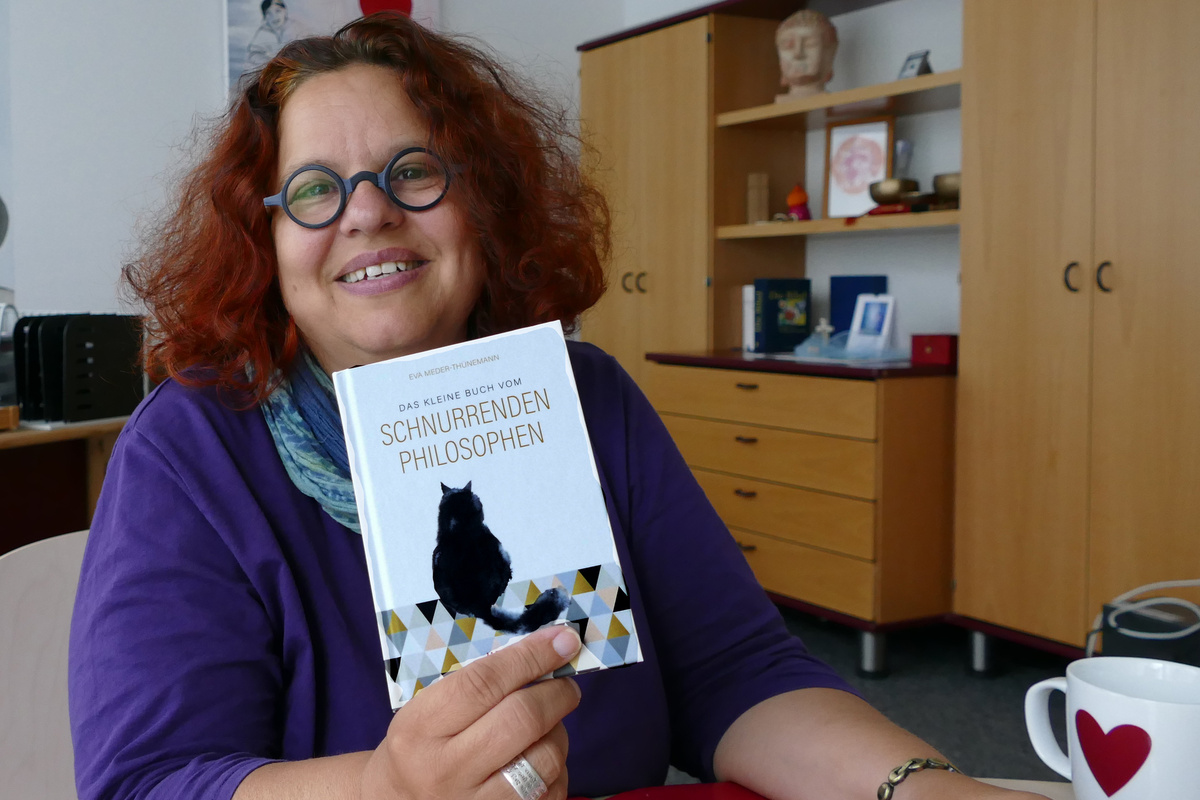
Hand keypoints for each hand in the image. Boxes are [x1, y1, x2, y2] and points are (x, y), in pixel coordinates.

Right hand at [359, 624, 582, 799]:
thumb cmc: (422, 745)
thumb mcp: (427, 710)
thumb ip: (476, 684)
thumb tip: (542, 651)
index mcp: (421, 728)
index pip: (484, 682)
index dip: (530, 656)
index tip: (562, 639)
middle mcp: (446, 770)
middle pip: (521, 720)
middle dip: (557, 693)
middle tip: (566, 683)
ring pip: (545, 758)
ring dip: (558, 731)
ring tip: (548, 724)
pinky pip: (552, 790)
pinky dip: (557, 768)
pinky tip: (539, 758)